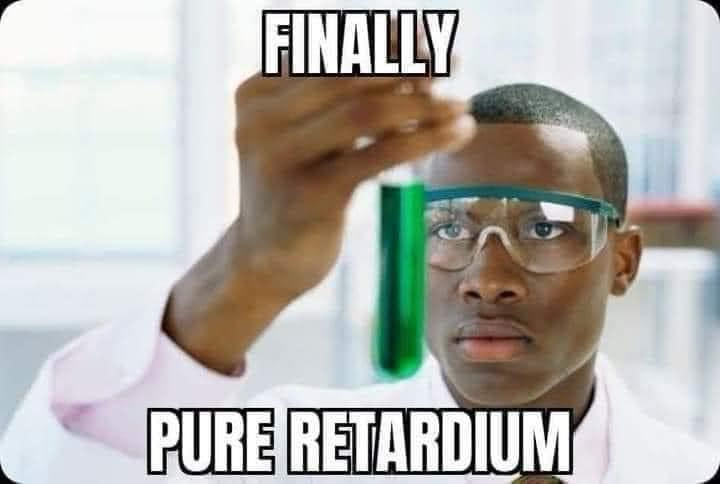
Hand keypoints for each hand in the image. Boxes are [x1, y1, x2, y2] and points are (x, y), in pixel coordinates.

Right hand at [163, 38, 475, 374]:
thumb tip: (419, 62)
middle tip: (454, 62)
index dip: (384, 41)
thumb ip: (347, 101)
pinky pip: (378, 155)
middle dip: (409, 65)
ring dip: (424, 103)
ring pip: (366, 111)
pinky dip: (425, 138)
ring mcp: (280, 156)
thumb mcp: (312, 138)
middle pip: (350, 74)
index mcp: (257, 92)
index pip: (330, 52)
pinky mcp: (308, 195)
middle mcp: (261, 118)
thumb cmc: (297, 193)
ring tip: (461, 106)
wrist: (264, 261)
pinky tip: (457, 133)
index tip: (428, 40)